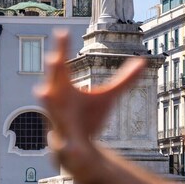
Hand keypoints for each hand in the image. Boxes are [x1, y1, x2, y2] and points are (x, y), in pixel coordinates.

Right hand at [37, 32, 145, 178]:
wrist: (77, 152)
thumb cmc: (87, 119)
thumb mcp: (107, 98)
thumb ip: (123, 81)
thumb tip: (142, 62)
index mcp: (65, 90)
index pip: (62, 68)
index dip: (63, 49)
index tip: (63, 31)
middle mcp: (58, 105)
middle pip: (53, 83)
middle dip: (52, 72)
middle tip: (53, 56)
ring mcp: (60, 125)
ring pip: (51, 113)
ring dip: (47, 103)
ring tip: (41, 91)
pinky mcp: (65, 147)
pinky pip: (65, 147)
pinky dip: (68, 148)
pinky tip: (70, 148)